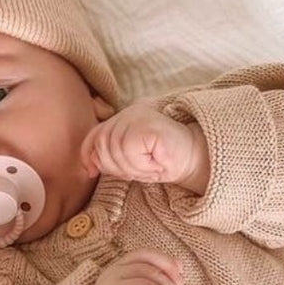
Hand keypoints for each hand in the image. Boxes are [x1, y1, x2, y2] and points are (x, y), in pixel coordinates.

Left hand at [81, 101, 209, 192]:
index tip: (91, 172)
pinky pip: (129, 150)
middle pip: (103, 145)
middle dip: (116, 167)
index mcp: (124, 118)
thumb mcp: (131, 161)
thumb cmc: (163, 161)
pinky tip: (154, 163)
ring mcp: (139, 115)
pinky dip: (140, 164)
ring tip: (149, 168)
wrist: (195, 158)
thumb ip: (110, 156)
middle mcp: (129, 112)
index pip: (94, 134)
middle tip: (138, 172)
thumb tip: (88, 166)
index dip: (88, 154)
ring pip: (115, 150)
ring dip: (132, 168)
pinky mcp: (148, 124)